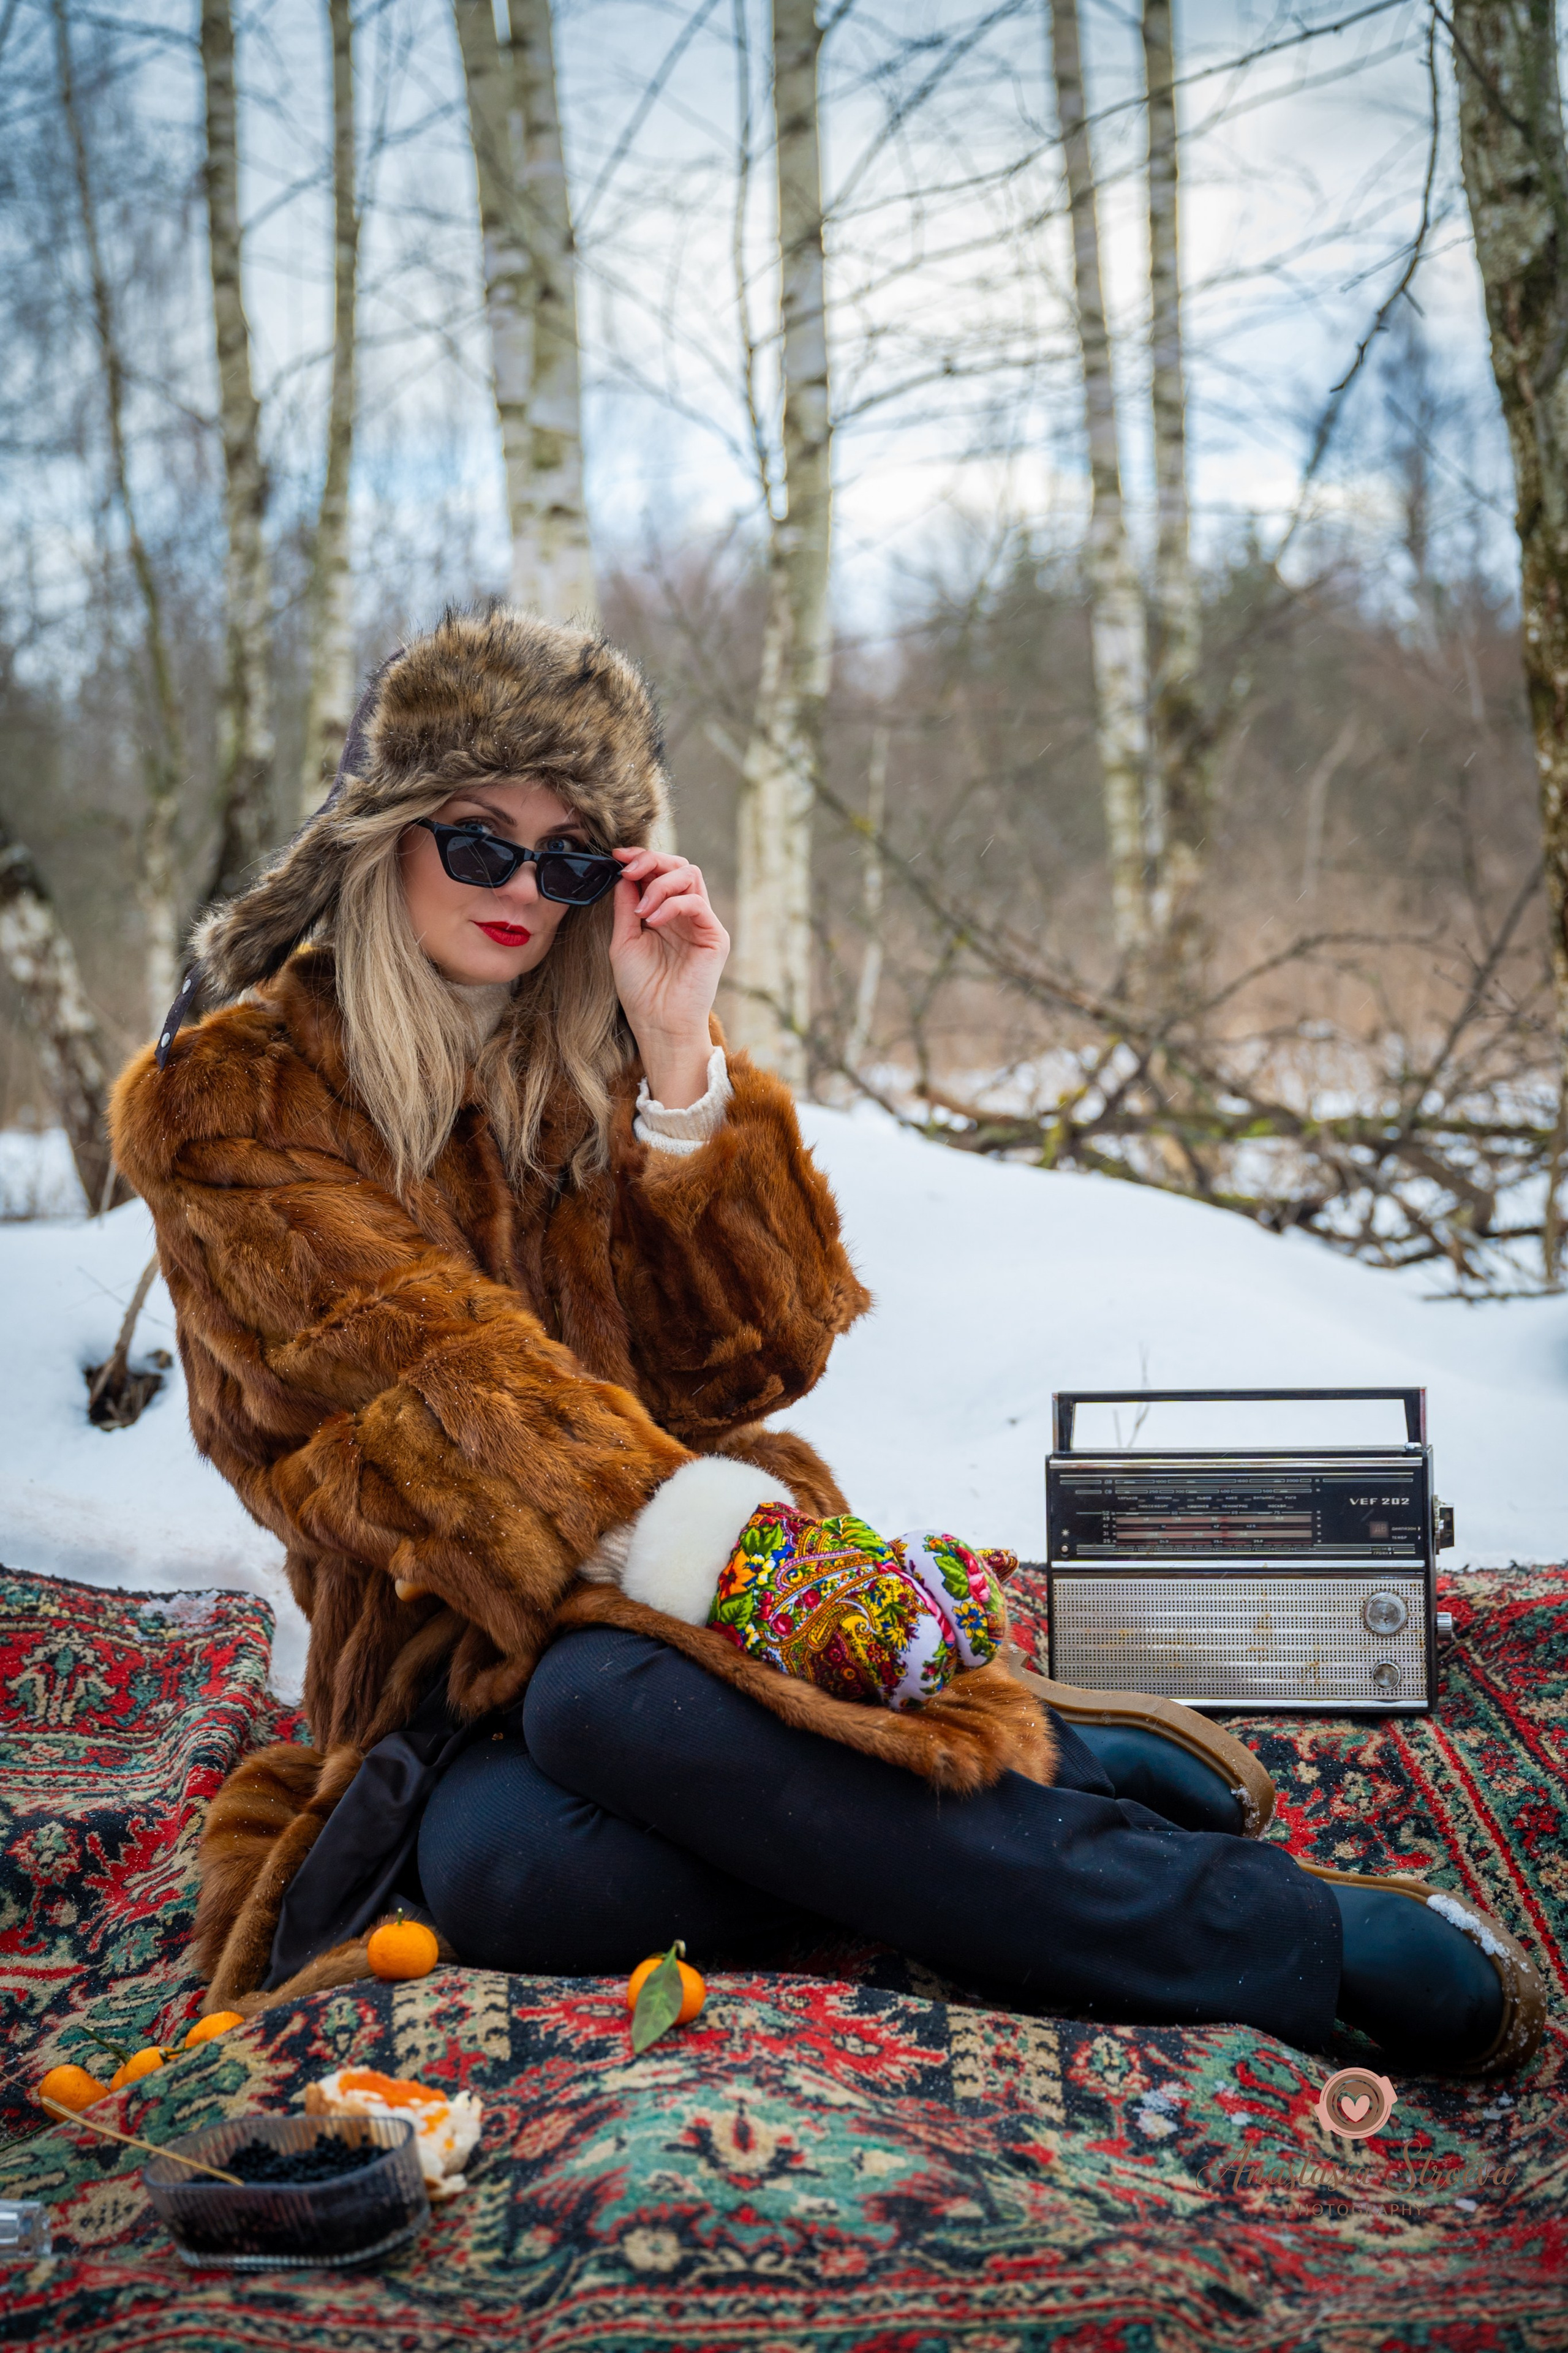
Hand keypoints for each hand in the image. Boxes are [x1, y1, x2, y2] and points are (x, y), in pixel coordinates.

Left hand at [608, 847, 729, 1107]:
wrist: (658, 1024)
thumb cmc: (640, 990)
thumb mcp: (624, 941)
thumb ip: (625, 907)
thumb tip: (623, 874)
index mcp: (665, 914)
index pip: (659, 873)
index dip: (640, 859)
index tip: (617, 856)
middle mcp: (686, 915)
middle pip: (678, 866)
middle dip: (651, 861)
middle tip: (628, 869)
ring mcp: (702, 924)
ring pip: (690, 876)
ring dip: (660, 883)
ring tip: (641, 909)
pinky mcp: (714, 937)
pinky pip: (696, 903)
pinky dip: (672, 904)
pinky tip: (653, 921)